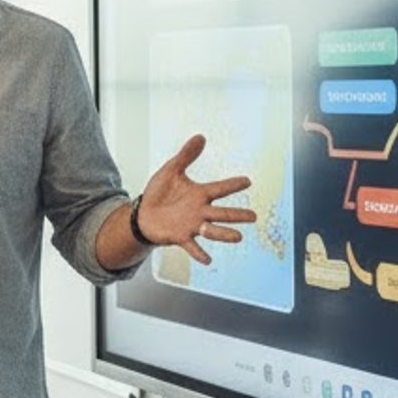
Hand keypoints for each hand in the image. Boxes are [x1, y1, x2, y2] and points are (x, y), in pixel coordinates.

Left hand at [134, 133, 256, 265]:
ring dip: (224, 234)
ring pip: (211, 231)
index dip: (233, 185)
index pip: (220, 188)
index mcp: (199, 194)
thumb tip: (201, 136)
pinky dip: (199, 253)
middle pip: (222, 213)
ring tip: (238, 237)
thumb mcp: (171, 170)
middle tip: (254, 216)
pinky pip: (192, 247)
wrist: (143, 213)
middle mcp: (199, 211)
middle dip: (237, 214)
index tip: (247, 181)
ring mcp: (191, 225)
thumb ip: (186, 155)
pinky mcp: (180, 237)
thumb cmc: (159, 192)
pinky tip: (207, 260)